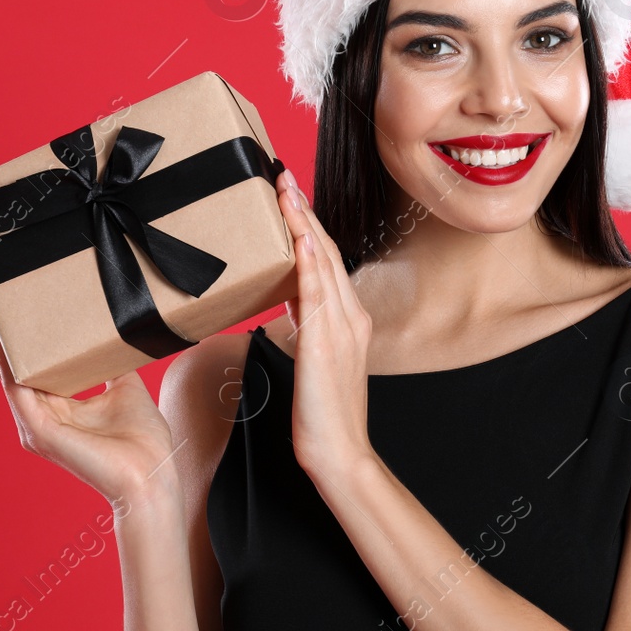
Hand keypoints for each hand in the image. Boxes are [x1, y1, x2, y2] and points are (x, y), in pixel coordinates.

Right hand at [0, 286, 181, 508]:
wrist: (152, 475)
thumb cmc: (143, 441)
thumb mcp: (125, 388)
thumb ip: (110, 365)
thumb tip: (115, 335)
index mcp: (57, 408)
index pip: (31, 365)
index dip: (20, 334)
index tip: (14, 298)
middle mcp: (39, 417)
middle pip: (12, 365)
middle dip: (0, 327)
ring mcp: (36, 426)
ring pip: (8, 373)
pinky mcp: (40, 432)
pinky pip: (17, 390)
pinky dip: (8, 362)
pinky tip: (2, 337)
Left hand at [275, 167, 374, 477]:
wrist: (340, 454)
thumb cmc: (322, 416)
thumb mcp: (313, 360)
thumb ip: (306, 325)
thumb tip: (287, 299)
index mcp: (347, 319)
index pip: (324, 260)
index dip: (307, 225)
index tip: (288, 195)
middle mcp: (349, 316)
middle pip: (324, 252)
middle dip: (303, 212)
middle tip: (280, 175)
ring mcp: (342, 328)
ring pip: (321, 263)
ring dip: (302, 223)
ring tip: (284, 191)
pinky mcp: (326, 344)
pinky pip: (318, 294)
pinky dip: (310, 261)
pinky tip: (300, 237)